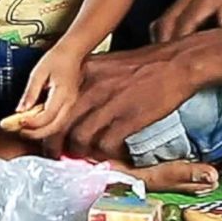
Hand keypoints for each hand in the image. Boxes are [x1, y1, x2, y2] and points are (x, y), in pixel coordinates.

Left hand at [12, 45, 81, 140]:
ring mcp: (71, 105)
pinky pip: (58, 121)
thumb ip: (30, 93)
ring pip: (57, 127)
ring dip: (40, 132)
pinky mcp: (69, 105)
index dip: (31, 123)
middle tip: (18, 130)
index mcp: (62, 94)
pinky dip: (46, 126)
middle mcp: (69, 103)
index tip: (17, 122)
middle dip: (35, 133)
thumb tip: (19, 111)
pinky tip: (34, 123)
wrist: (73, 52)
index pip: (46, 117)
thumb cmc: (55, 59)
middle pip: (53, 128)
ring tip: (24, 128)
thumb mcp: (38, 73)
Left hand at [49, 45, 194, 160]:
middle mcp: (91, 87)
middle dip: (55, 146)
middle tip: (57, 156)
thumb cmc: (142, 65)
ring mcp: (109, 103)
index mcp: (83, 73)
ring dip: (79, 153)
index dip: (45, 126)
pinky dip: (105, 155)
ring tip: (84, 157)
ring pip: (79, 139)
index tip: (47, 138)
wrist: (176, 63)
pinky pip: (105, 146)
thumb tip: (68, 110)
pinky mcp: (128, 118)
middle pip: (60, 125)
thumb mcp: (106, 66)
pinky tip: (109, 154)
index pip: (52, 104)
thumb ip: (85, 86)